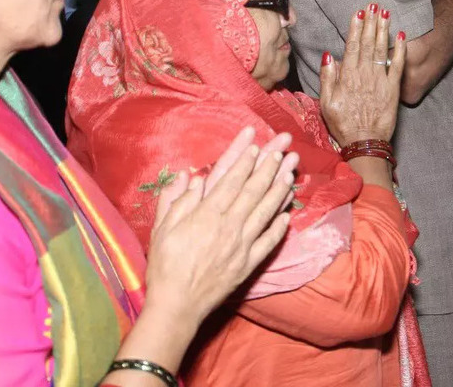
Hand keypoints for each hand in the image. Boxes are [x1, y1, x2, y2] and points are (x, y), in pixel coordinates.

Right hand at [143, 126, 297, 324]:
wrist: (177, 305)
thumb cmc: (165, 266)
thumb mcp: (161, 230)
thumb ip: (176, 202)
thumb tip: (189, 178)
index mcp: (206, 215)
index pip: (231, 182)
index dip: (245, 162)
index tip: (256, 146)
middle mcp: (229, 226)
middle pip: (254, 192)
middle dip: (269, 168)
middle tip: (282, 150)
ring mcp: (242, 246)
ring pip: (266, 212)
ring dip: (280, 190)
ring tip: (291, 173)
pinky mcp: (249, 264)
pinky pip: (269, 242)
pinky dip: (279, 227)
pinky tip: (287, 214)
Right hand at [320, 5, 406, 144]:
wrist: (365, 142)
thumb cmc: (343, 124)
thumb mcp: (326, 102)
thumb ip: (327, 78)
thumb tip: (329, 55)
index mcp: (347, 76)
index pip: (352, 46)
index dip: (356, 28)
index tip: (359, 13)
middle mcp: (364, 74)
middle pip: (368, 43)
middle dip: (371, 22)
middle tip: (374, 4)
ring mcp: (380, 80)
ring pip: (381, 49)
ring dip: (383, 30)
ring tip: (385, 13)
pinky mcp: (393, 88)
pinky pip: (397, 65)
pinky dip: (399, 50)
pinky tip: (402, 36)